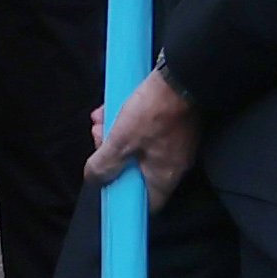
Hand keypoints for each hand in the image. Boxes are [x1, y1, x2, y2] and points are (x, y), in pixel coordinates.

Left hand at [87, 72, 200, 192]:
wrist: (182, 74)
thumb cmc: (154, 111)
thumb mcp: (121, 140)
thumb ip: (105, 164)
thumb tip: (94, 179)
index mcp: (165, 176)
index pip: (146, 203)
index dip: (124, 195)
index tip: (107, 180)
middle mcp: (175, 165)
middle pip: (137, 171)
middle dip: (113, 155)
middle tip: (98, 136)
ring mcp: (178, 144)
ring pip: (141, 147)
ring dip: (117, 135)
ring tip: (100, 118)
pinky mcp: (177, 125)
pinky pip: (149, 132)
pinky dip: (130, 124)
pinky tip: (113, 107)